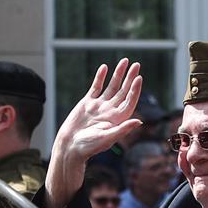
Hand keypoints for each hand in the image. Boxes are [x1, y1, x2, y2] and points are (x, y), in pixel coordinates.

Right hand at [44, 59, 142, 207]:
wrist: (69, 146)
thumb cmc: (88, 146)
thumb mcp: (107, 138)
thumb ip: (122, 129)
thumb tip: (138, 122)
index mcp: (117, 120)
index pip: (129, 101)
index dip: (135, 90)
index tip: (138, 78)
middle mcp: (110, 111)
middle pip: (123, 91)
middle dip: (130, 78)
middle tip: (137, 65)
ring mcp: (99, 106)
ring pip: (111, 87)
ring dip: (118, 74)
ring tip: (124, 61)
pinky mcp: (87, 103)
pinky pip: (96, 87)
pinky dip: (100, 77)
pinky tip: (104, 67)